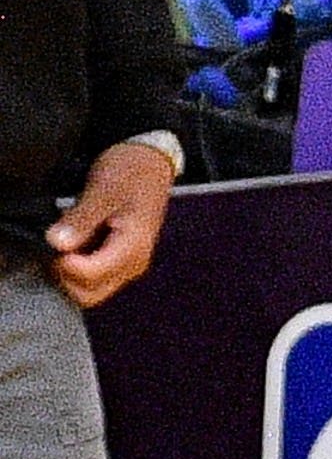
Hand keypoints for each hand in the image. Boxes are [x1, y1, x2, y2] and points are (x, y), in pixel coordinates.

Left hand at [45, 142, 172, 308]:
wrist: (150, 165)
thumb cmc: (131, 174)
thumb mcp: (102, 192)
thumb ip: (80, 220)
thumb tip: (56, 243)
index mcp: (132, 248)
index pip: (91, 275)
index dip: (65, 263)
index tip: (55, 241)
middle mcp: (133, 264)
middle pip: (90, 294)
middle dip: (66, 276)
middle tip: (57, 245)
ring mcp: (127, 265)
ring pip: (90, 289)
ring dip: (71, 272)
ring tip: (67, 240)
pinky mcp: (120, 261)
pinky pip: (94, 277)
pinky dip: (78, 267)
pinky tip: (74, 242)